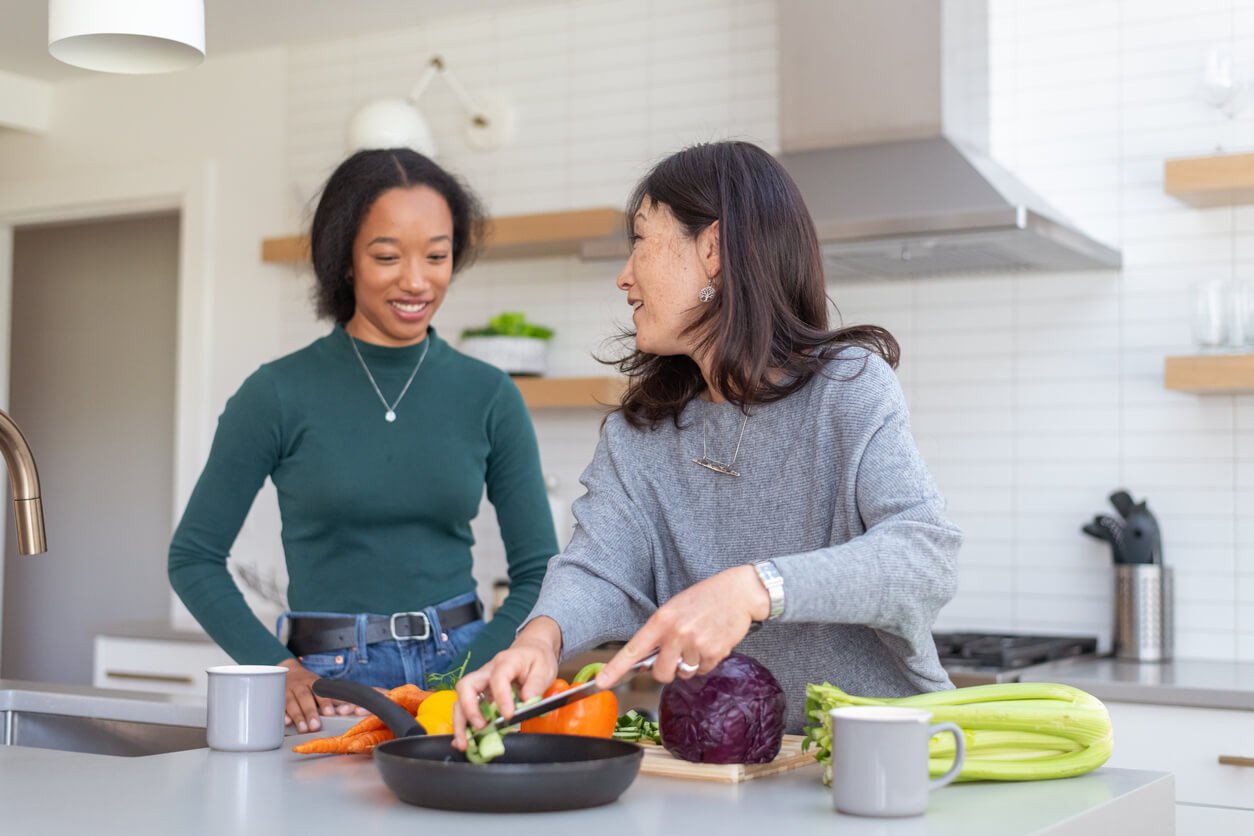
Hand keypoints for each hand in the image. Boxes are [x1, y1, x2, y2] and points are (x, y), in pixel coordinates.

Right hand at [277, 658, 367, 732]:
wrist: (287, 669)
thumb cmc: (310, 683)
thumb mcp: (324, 686)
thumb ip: (339, 697)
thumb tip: (369, 701)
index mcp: (316, 683)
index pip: (323, 692)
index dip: (327, 702)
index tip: (331, 713)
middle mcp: (303, 686)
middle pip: (307, 698)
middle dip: (312, 712)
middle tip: (316, 725)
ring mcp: (289, 690)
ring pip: (292, 703)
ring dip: (298, 716)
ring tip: (304, 728)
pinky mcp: (277, 696)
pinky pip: (278, 705)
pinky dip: (281, 714)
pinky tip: (285, 722)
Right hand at [451, 617, 561, 751]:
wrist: (530, 650)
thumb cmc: (536, 659)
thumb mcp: (544, 668)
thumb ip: (536, 684)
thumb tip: (527, 700)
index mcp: (506, 662)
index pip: (498, 678)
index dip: (501, 697)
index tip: (509, 715)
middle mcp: (487, 672)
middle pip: (466, 686)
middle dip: (469, 709)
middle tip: (480, 727)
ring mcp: (481, 684)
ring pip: (460, 700)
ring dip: (461, 722)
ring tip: (465, 743)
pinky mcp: (480, 695)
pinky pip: (466, 709)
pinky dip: (463, 726)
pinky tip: (465, 741)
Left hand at [596, 565, 769, 688]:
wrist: (738, 593)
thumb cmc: (705, 598)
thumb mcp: (675, 608)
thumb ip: (661, 632)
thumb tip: (649, 659)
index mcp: (662, 620)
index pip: (633, 649)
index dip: (615, 669)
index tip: (602, 683)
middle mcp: (676, 634)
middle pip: (661, 673)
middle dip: (667, 670)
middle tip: (676, 656)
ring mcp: (695, 645)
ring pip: (684, 673)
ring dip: (690, 664)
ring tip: (699, 641)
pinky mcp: (714, 653)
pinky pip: (703, 671)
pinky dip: (706, 662)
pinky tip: (711, 643)